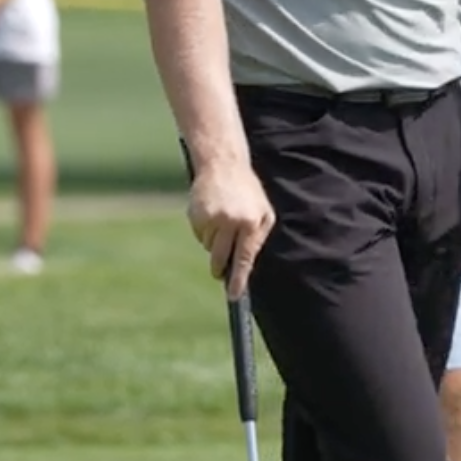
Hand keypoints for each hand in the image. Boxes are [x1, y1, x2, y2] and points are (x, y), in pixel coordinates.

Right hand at [188, 162, 274, 299]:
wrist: (223, 164)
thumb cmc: (248, 192)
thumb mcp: (264, 213)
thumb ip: (257, 239)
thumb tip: (246, 266)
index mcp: (251, 222)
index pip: (243, 258)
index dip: (237, 279)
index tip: (233, 295)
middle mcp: (231, 221)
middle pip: (221, 258)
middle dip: (220, 269)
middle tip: (220, 272)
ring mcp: (211, 217)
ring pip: (209, 248)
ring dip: (214, 244)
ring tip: (222, 223)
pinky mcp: (196, 214)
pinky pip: (199, 236)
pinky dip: (205, 232)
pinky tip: (211, 215)